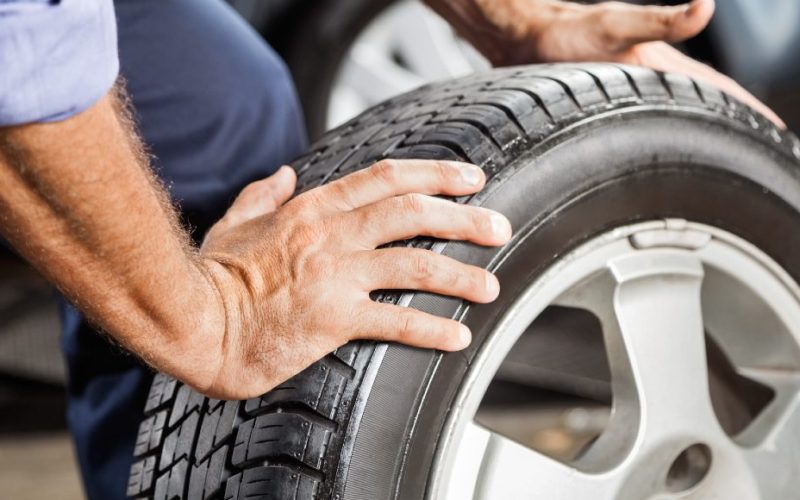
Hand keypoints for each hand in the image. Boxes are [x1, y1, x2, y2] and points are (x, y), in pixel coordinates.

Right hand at [194, 161, 511, 398]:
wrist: (192, 323)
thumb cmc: (211, 277)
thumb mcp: (234, 222)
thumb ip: (261, 195)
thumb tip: (281, 174)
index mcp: (312, 209)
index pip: (386, 178)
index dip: (435, 174)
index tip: (471, 178)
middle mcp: (330, 235)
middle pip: (413, 213)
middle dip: (464, 218)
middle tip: (499, 228)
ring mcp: (333, 275)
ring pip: (415, 264)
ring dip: (460, 275)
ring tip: (491, 287)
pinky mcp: (331, 320)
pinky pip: (395, 322)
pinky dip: (432, 329)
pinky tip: (459, 337)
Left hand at [433, 0, 782, 126]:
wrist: (520, 34)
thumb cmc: (561, 32)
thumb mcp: (613, 28)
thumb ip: (659, 21)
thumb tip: (706, 5)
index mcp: (659, 63)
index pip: (716, 88)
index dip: (747, 110)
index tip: (775, 134)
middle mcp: (650, 72)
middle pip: (703, 100)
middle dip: (734, 124)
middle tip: (760, 150)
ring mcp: (629, 83)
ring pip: (676, 109)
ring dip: (702, 127)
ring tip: (721, 152)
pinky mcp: (606, 92)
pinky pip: (646, 115)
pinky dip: (663, 127)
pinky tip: (658, 142)